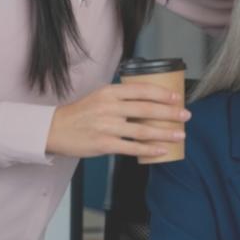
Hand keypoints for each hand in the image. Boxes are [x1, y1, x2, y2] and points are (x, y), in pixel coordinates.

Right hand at [46, 82, 188, 158]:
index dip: (162, 93)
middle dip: (170, 113)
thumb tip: (150, 100)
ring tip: (180, 135)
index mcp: (109, 92)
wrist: (54, 130)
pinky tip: (163, 150)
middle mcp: (109, 107)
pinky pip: (132, 148)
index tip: (177, 97)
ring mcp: (107, 126)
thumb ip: (121, 97)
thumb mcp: (99, 97)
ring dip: (165, 133)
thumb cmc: (80, 114)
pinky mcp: (104, 144)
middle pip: (147, 109)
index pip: (141, 90)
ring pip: (143, 130)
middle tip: (186, 115)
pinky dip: (150, 149)